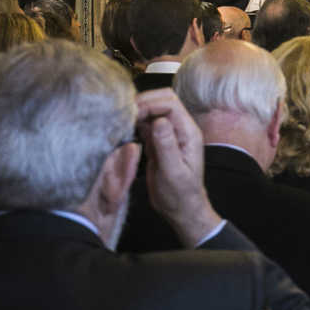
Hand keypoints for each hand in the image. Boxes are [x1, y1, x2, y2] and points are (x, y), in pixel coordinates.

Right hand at [137, 90, 221, 246]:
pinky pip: (146, 124)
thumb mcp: (172, 172)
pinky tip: (125, 131)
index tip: (133, 114)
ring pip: (154, 110)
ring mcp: (169, 134)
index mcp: (188, 133)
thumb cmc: (180, 194)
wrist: (181, 208)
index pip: (171, 103)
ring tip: (121, 122)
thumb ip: (166, 146)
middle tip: (124, 115)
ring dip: (138, 112)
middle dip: (143, 102)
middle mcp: (180, 130)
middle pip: (163, 100)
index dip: (150, 104)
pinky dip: (135, 123)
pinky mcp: (158, 142)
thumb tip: (159, 120)